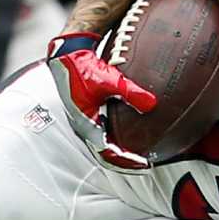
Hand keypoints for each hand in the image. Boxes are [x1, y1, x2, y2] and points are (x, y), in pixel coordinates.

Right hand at [45, 33, 157, 169]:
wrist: (66, 54)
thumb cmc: (82, 67)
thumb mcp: (108, 80)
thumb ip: (130, 92)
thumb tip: (152, 104)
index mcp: (86, 124)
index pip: (108, 153)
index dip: (126, 162)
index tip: (144, 164)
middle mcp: (84, 126)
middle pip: (105, 152)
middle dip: (124, 161)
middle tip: (144, 164)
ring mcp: (84, 120)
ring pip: (103, 143)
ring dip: (119, 150)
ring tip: (137, 153)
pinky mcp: (87, 112)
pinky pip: (102, 131)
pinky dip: (115, 137)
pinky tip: (127, 132)